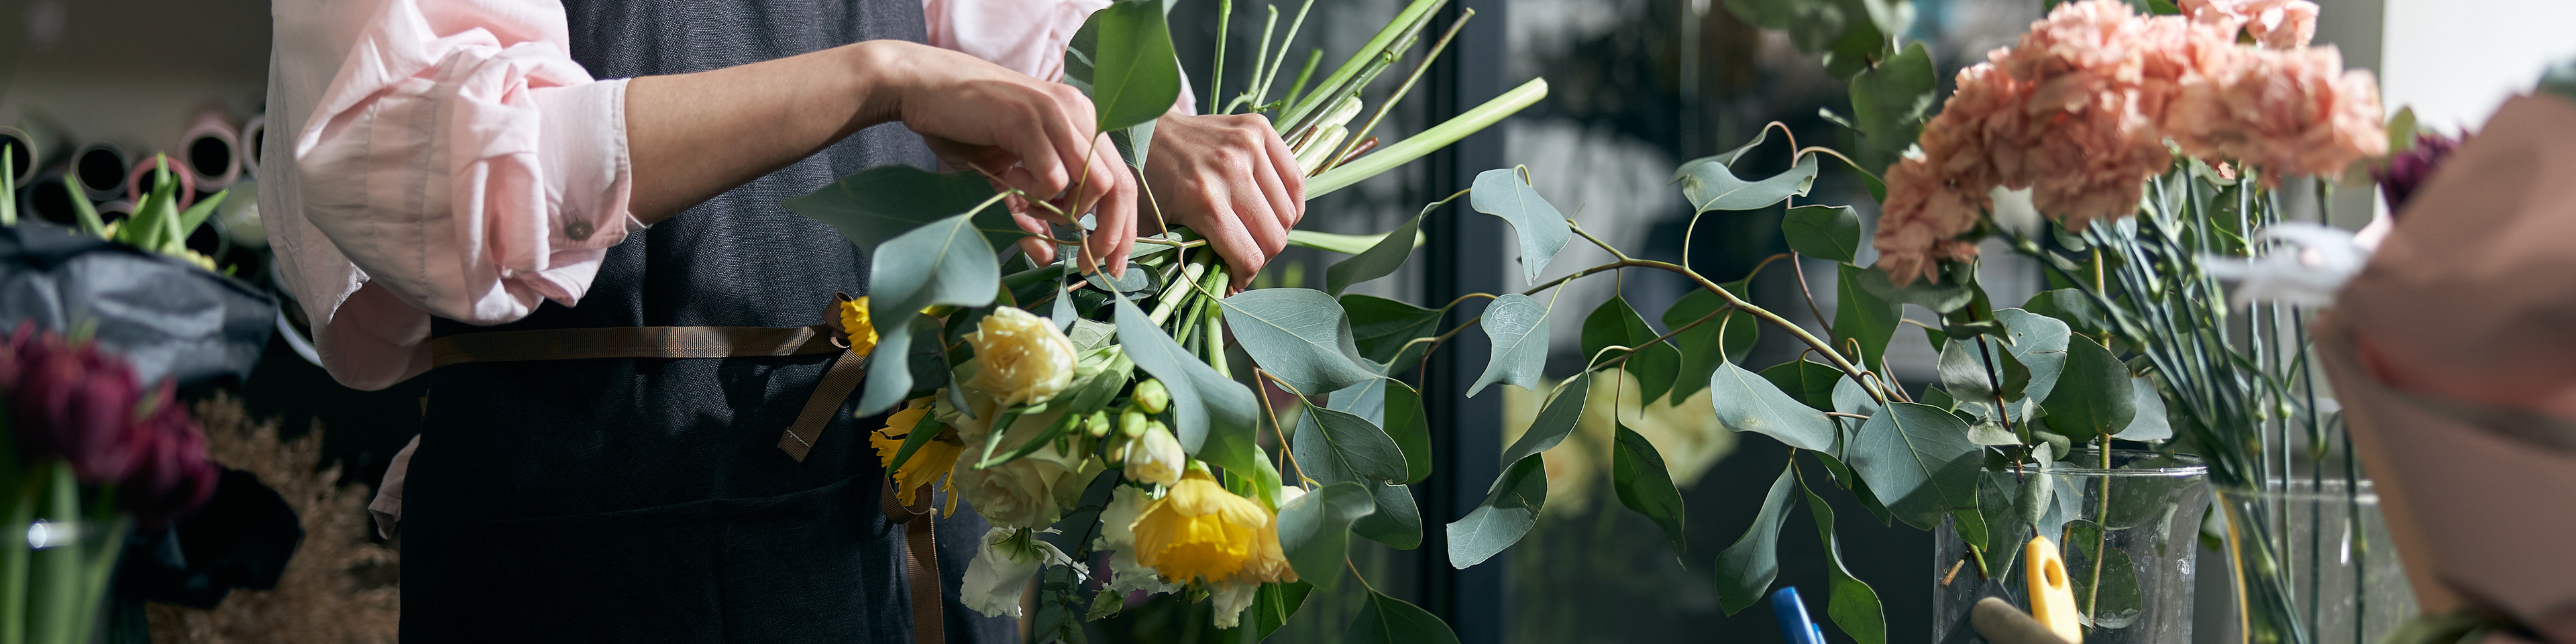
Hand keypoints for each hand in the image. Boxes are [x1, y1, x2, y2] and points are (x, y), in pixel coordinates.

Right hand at [857, 42, 1134, 274]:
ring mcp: (1057, 114)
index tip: (1112, 264)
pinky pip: (1055, 176)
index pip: (1122, 180)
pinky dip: (1036, 193)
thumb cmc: (963, 127)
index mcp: (1080, 123)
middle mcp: (1079, 114)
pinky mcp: (1030, 120)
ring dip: (1064, 211)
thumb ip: (1030, 213)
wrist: (922, 85)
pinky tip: (1008, 179)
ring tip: (1027, 202)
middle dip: (1110, 233)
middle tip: (1089, 263)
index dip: (1123, 226)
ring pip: (1094, 183)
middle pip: (1119, 185)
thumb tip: (1050, 256)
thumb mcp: (1003, 179)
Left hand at [1140, 112, 1303, 289]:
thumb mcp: (1157, 229)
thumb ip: (1189, 261)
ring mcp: (1248, 145)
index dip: (1244, 276)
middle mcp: (1231, 169)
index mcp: (1203, 199)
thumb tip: (1226, 292)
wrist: (1146, 131)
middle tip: (1244, 254)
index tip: (1234, 279)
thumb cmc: (1148, 185)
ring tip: (1254, 228)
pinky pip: (1296, 179)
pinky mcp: (1259, 128)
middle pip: (1275, 237)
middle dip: (1262, 255)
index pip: (1249, 256)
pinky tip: (1270, 207)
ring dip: (1276, 228)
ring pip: (1289, 212)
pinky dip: (1290, 201)